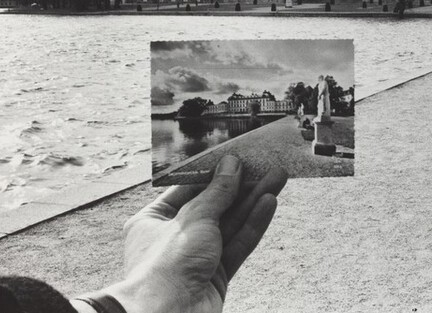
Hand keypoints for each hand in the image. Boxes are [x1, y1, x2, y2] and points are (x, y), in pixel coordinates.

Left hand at [103, 156, 286, 312]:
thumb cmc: (165, 267)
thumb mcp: (193, 218)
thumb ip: (217, 192)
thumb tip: (232, 166)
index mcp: (154, 220)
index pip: (187, 189)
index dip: (213, 172)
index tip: (235, 157)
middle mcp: (175, 238)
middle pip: (215, 205)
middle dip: (242, 185)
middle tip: (265, 165)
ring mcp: (198, 257)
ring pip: (231, 223)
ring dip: (254, 200)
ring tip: (277, 177)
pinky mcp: (217, 275)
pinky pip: (238, 243)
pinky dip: (254, 223)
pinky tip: (269, 202)